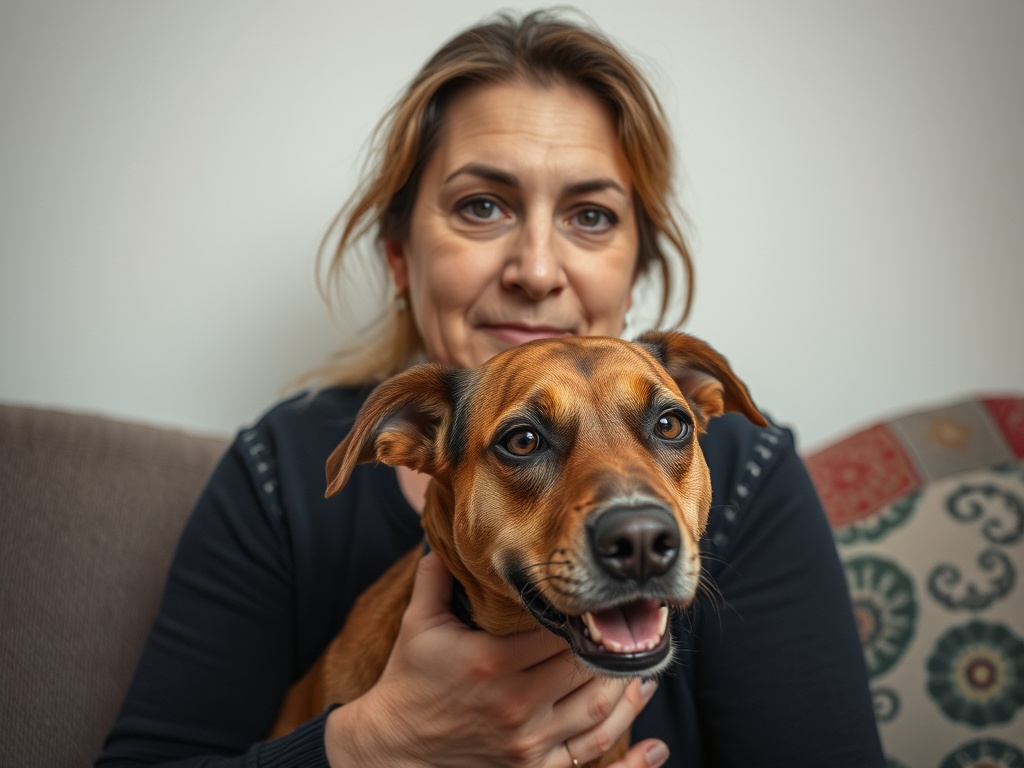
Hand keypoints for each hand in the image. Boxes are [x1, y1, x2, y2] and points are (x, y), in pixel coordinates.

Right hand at [325, 552, 660, 766]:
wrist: (391, 748)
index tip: (606, 601)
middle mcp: (517, 704)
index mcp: (493, 662)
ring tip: (645, 666)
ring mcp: (527, 743)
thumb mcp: (419, 624)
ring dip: (628, 688)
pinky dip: (628, 757)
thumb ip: (437, 576)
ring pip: (598, 711)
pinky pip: (590, 761)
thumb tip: (444, 531)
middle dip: (615, 646)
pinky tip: (654, 744)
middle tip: (638, 626)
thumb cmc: (408, 680)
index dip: (587, 616)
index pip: (559, 631)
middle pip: (586, 667)